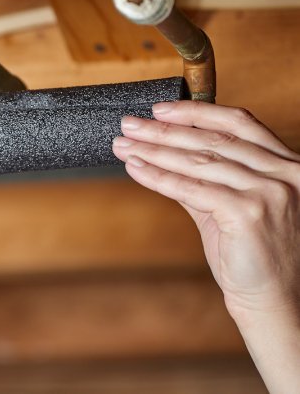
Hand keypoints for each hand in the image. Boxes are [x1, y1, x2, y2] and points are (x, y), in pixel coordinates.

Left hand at [112, 100, 298, 392]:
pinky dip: (158, 177)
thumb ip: (204, 179)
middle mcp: (285, 173)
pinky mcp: (249, 213)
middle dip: (163, 131)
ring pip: (198, 162)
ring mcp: (270, 192)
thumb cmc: (253, 254)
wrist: (273, 300)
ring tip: (124, 145)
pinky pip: (191, 189)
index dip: (195, 112)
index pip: (238, 124)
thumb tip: (162, 157)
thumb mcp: (232, 206)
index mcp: (286, 164)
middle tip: (129, 124)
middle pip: (211, 140)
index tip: (159, 110)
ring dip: (154, 151)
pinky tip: (136, 169)